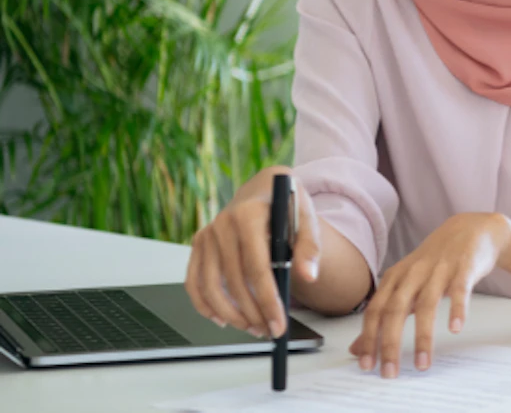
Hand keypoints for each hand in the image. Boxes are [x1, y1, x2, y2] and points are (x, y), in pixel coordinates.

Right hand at [184, 165, 321, 338]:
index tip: (278, 324)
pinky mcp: (199, 243)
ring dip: (230, 314)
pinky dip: (204, 304)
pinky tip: (222, 319)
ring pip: (210, 286)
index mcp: (249, 214)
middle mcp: (222, 224)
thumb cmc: (287, 203)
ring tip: (252, 327)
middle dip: (252, 312)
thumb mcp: (306, 217)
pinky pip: (194, 281)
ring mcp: (207, 234)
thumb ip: (309, 246)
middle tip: (268, 331)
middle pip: (233, 281)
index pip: (256, 267)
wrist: (265, 187)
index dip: (267, 300)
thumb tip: (308, 276)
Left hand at [349, 212, 510, 377]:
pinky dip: (457, 308)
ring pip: (427, 304)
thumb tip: (357, 348)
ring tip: (422, 364)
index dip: (369, 338)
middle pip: (396, 309)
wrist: (472, 230)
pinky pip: (460, 289)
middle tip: (389, 373)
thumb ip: (383, 315)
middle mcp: (414, 273)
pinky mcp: (465, 267)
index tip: (367, 365)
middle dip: (390, 343)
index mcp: (396, 277)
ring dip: (423, 336)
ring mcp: (440, 269)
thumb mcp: (406, 285)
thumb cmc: (435, 262)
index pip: (375, 310)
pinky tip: (455, 328)